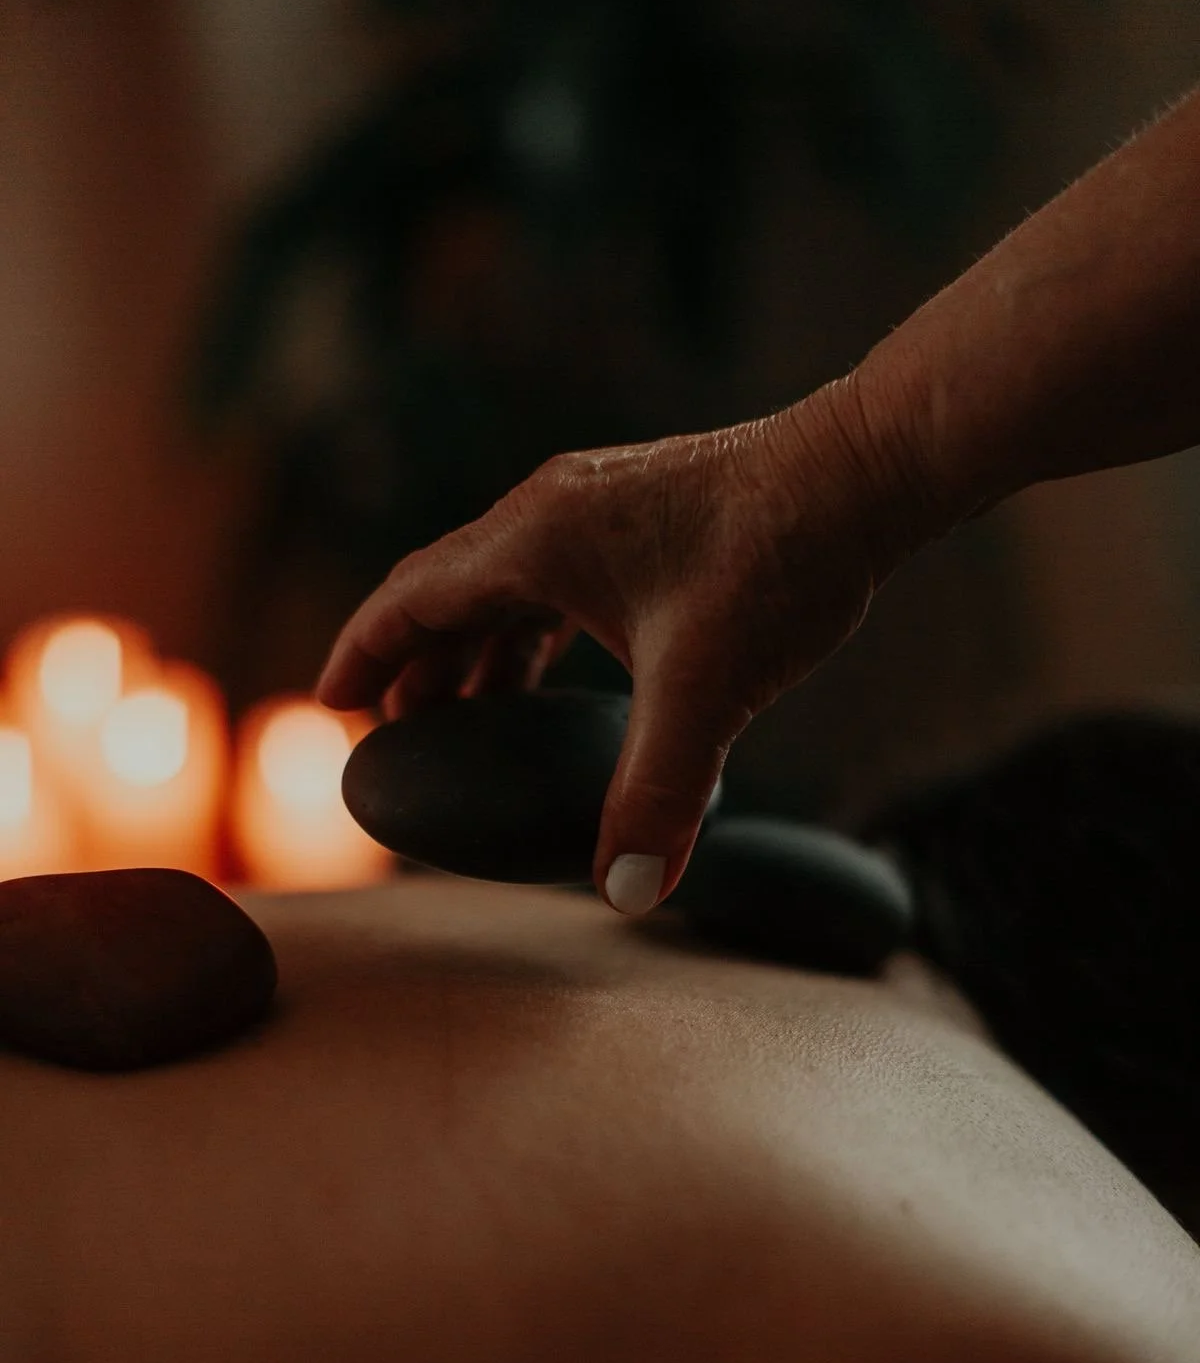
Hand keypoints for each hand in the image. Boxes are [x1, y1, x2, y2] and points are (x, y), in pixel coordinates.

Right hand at [317, 377, 930, 911]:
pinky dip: (532, 634)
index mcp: (533, 540)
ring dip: (474, 654)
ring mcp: (596, 510)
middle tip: (396, 740)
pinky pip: (555, 581)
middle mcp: (550, 514)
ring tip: (464, 721)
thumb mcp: (707, 686)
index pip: (410, 599)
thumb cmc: (777, 557)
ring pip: (502, 588)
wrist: (863, 470)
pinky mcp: (641, 519)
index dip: (362, 656)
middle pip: (445, 594)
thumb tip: (628, 892)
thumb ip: (659, 791)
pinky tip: (552, 677)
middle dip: (414, 669)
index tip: (328, 709)